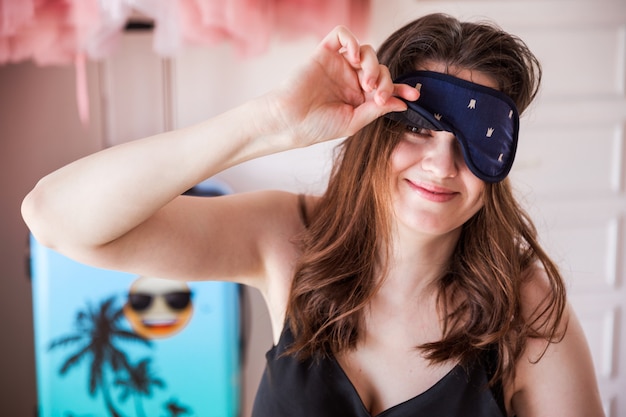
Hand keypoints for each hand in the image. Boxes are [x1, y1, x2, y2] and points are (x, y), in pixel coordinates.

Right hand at [263, 26, 419, 147]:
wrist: (290, 121)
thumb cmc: (317, 126)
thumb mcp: (353, 122)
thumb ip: (377, 110)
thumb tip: (402, 104)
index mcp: (358, 97)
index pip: (385, 87)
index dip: (401, 89)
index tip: (414, 96)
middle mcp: (350, 79)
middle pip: (379, 67)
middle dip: (384, 80)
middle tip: (377, 95)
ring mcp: (338, 65)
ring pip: (366, 51)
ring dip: (372, 64)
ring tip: (365, 82)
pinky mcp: (324, 53)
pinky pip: (342, 35)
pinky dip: (352, 41)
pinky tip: (353, 57)